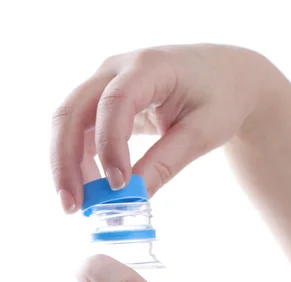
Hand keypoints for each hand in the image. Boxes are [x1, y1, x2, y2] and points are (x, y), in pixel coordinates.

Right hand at [51, 44, 270, 211]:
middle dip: (66, 162)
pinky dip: (80, 163)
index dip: (110, 146)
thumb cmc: (220, 98)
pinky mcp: (101, 102)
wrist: (224, 76)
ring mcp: (104, 84)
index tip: (117, 187)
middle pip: (72, 112)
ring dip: (66, 166)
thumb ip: (167, 162)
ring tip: (77, 206)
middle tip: (71, 206)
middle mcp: (115, 69)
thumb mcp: (203, 132)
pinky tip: (90, 190)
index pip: (115, 103)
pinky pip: (79, 132)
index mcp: (148, 66)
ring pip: (67, 124)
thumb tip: (132, 198)